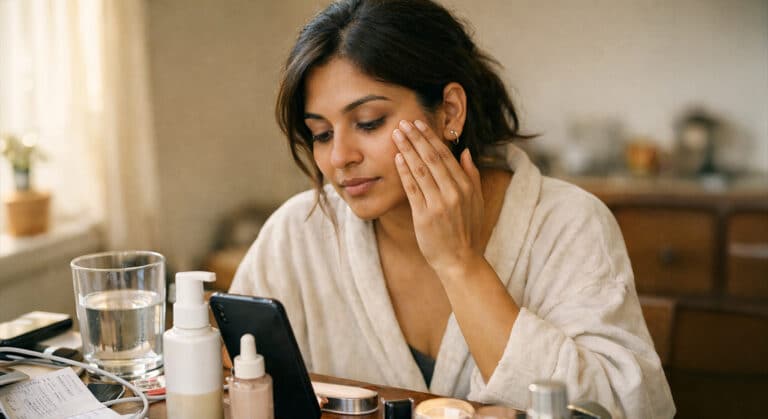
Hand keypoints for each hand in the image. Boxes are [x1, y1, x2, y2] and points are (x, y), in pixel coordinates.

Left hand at [392, 119, 483, 275]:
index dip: (431, 138)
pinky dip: (405, 172)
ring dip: (407, 149)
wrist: (460, 260)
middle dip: (416, 138)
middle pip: (432, 159)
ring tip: (396, 135)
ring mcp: (439, 204)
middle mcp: (454, 192)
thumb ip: (472, 175)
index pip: (446, 156)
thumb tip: (465, 152)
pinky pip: (412, 189)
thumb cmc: (468, 231)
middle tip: (404, 123)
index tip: (419, 125)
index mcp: (467, 187)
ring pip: (420, 170)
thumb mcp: (477, 202)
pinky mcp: (424, 216)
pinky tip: (397, 158)